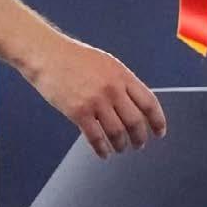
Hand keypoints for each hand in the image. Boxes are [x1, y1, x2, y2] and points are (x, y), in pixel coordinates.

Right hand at [24, 34, 166, 158]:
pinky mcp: (78, 112)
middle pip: (135, 122)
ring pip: (117, 133)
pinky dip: (102, 149)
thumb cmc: (73, 57)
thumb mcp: (105, 63)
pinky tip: (104, 152)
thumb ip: (121, 81)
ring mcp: (95, 101)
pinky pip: (96, 138)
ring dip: (121, 145)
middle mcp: (112, 88)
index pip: (149, 102)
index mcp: (122, 74)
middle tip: (139, 144)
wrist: (47, 54)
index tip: (159, 131)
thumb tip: (135, 104)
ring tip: (120, 148)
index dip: (158, 120)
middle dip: (140, 138)